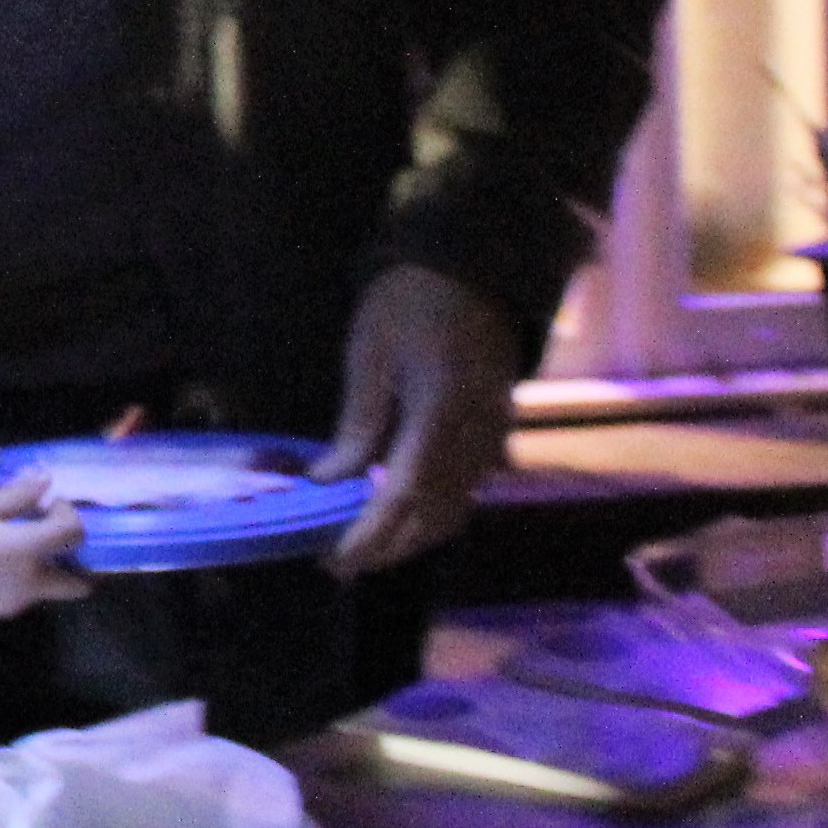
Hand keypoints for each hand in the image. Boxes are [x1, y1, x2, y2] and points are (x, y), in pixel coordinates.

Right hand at [0, 477, 89, 627]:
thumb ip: (16, 495)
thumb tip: (46, 482)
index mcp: (29, 550)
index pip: (73, 532)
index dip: (67, 511)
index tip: (46, 500)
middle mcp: (32, 583)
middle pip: (76, 581)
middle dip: (72, 557)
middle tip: (48, 533)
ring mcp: (15, 602)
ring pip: (50, 588)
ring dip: (46, 566)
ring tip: (14, 540)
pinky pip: (25, 593)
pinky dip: (23, 577)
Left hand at [314, 262, 526, 575]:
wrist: (474, 266)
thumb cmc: (409, 302)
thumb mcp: (370, 357)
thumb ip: (357, 426)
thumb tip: (329, 482)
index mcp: (441, 414)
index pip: (403, 497)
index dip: (369, 536)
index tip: (334, 560)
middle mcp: (477, 437)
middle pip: (435, 517)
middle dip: (388, 548)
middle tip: (338, 560)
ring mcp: (494, 437)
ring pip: (455, 510)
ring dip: (410, 535)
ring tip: (360, 542)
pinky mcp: (497, 432)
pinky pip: (466, 489)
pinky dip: (430, 510)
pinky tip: (394, 508)